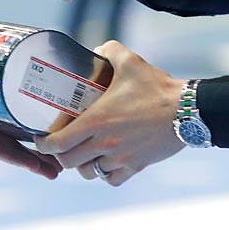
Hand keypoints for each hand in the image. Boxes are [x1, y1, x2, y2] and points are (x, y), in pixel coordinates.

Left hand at [35, 40, 184, 186]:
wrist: (187, 110)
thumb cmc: (157, 87)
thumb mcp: (130, 61)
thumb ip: (109, 51)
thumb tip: (97, 49)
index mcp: (96, 121)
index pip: (58, 143)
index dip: (44, 144)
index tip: (42, 139)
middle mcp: (104, 144)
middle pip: (69, 162)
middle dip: (61, 155)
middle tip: (62, 145)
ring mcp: (120, 158)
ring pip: (90, 173)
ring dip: (83, 165)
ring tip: (84, 154)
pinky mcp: (136, 166)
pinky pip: (112, 180)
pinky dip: (106, 174)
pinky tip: (106, 163)